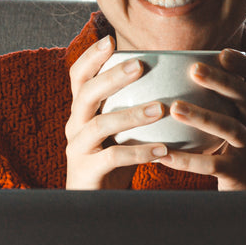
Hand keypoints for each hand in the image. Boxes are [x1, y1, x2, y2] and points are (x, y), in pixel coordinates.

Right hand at [64, 35, 169, 188]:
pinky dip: (139, 152)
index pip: (78, 77)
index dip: (90, 57)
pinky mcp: (86, 172)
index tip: (110, 40)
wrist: (95, 203)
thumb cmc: (113, 161)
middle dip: (112, 77)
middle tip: (139, 66)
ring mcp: (77, 149)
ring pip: (99, 125)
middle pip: (87, 94)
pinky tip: (162, 150)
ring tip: (160, 109)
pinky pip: (112, 157)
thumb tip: (171, 79)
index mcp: (81, 111)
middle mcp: (74, 125)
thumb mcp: (120, 130)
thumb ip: (132, 105)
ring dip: (131, 115)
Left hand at [155, 49, 245, 190]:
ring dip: (202, 116)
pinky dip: (188, 160)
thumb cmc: (245, 148)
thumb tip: (189, 69)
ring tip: (175, 108)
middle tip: (194, 69)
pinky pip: (212, 164)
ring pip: (230, 128)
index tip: (224, 53)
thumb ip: (229, 100)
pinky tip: (164, 155)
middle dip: (221, 81)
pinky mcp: (238, 172)